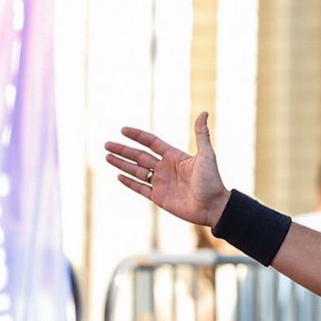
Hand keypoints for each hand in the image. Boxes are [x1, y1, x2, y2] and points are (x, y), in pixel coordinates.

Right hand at [105, 112, 231, 229]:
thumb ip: (201, 135)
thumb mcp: (207, 156)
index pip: (151, 143)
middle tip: (107, 144)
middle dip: (123, 150)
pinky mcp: (159, 198)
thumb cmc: (212, 181)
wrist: (214, 207)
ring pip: (137, 171)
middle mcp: (166, 168)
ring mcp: (161, 183)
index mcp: (174, 156)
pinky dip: (129, 182)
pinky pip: (140, 188)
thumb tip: (204, 112)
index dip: (137, 136)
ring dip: (122, 164)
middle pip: (139, 156)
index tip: (123, 130)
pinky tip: (118, 175)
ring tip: (107, 157)